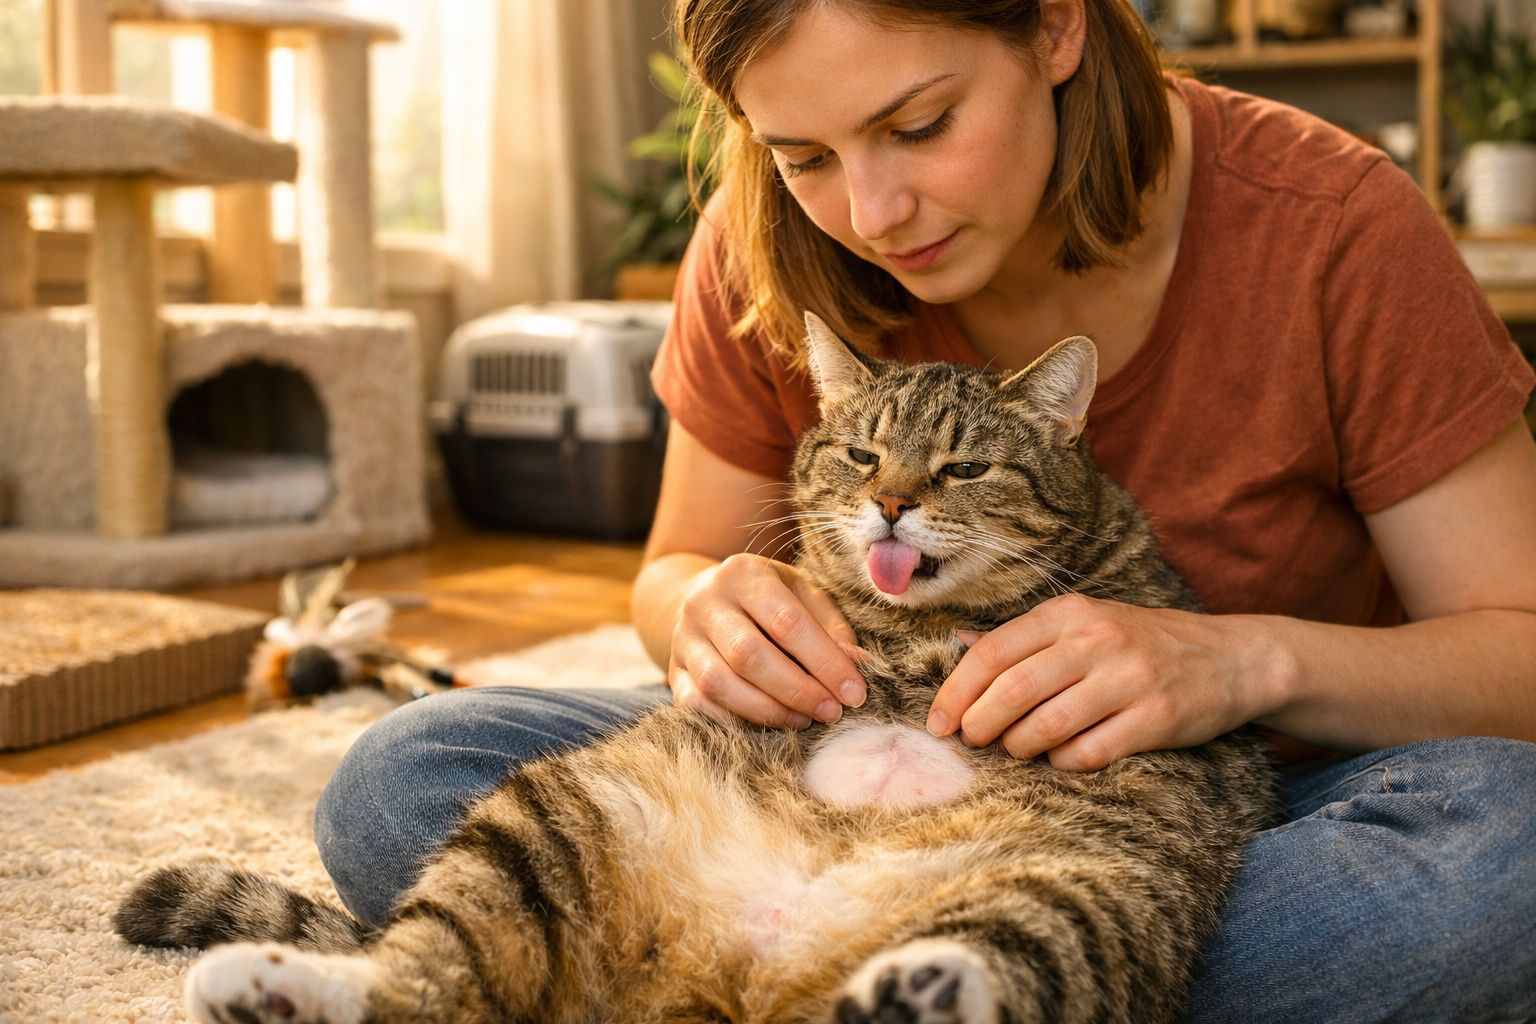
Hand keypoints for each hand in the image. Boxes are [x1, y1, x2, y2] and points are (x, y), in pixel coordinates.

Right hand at [668, 553, 867, 728]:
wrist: (705, 599)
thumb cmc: (768, 600)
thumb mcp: (802, 596)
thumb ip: (830, 628)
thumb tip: (857, 664)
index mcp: (743, 573)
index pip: (787, 622)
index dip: (824, 661)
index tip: (854, 692)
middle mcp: (705, 602)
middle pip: (750, 655)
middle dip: (798, 690)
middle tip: (831, 711)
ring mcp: (684, 638)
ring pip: (720, 683)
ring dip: (768, 710)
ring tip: (804, 720)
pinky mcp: (674, 670)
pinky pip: (696, 704)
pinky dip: (733, 720)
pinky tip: (768, 725)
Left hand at [926, 594, 1275, 770]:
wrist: (1232, 658)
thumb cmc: (1142, 644)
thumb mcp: (1085, 622)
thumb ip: (1025, 638)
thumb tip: (957, 643)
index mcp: (1071, 613)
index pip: (994, 652)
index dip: (957, 691)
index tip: (939, 722)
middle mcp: (1098, 640)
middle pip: (1013, 689)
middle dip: (980, 723)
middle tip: (971, 741)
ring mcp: (1129, 679)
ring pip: (1047, 725)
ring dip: (1019, 747)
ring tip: (1015, 750)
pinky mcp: (1156, 718)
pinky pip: (1089, 753)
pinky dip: (1063, 763)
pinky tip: (1061, 759)